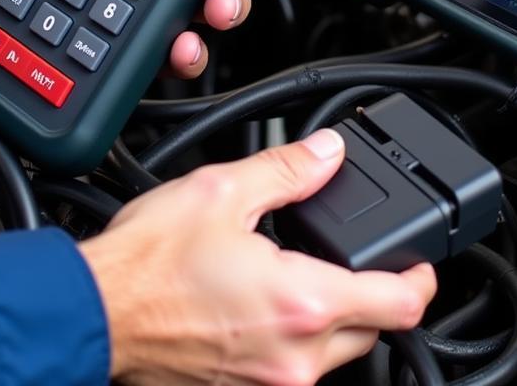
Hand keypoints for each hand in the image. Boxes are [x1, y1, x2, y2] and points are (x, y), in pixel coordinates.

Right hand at [79, 131, 436, 384]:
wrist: (94, 313)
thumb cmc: (148, 263)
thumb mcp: (223, 190)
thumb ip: (288, 170)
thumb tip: (328, 153)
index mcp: (301, 304)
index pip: (399, 305)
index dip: (422, 280)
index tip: (422, 263)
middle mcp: (294, 358)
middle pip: (373, 332)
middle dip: (378, 294)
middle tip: (362, 257)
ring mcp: (269, 384)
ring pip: (336, 355)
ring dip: (338, 317)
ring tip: (311, 273)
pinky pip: (296, 370)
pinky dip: (300, 337)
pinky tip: (273, 304)